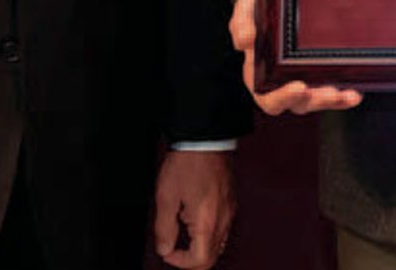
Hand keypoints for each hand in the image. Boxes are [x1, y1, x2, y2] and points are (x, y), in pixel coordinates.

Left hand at [153, 149, 234, 268]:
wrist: (206, 137)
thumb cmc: (187, 162)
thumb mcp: (166, 196)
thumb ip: (164, 228)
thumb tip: (165, 248)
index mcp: (208, 221)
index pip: (200, 260)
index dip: (180, 262)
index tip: (168, 252)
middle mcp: (224, 219)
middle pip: (212, 256)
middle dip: (191, 257)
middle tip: (174, 246)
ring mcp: (230, 209)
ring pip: (219, 243)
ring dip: (200, 245)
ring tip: (183, 228)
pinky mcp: (232, 200)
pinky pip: (223, 227)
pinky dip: (208, 231)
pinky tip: (194, 216)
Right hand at [229, 0, 361, 114]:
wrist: (281, 0)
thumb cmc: (260, 10)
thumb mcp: (246, 10)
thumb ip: (240, 23)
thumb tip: (245, 40)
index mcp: (259, 74)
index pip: (268, 97)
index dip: (282, 97)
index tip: (298, 87)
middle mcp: (281, 83)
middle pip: (298, 103)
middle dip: (315, 100)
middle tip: (327, 92)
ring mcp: (303, 80)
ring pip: (318, 99)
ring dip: (333, 100)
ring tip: (347, 94)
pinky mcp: (321, 75)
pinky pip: (333, 90)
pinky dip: (344, 95)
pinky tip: (355, 92)